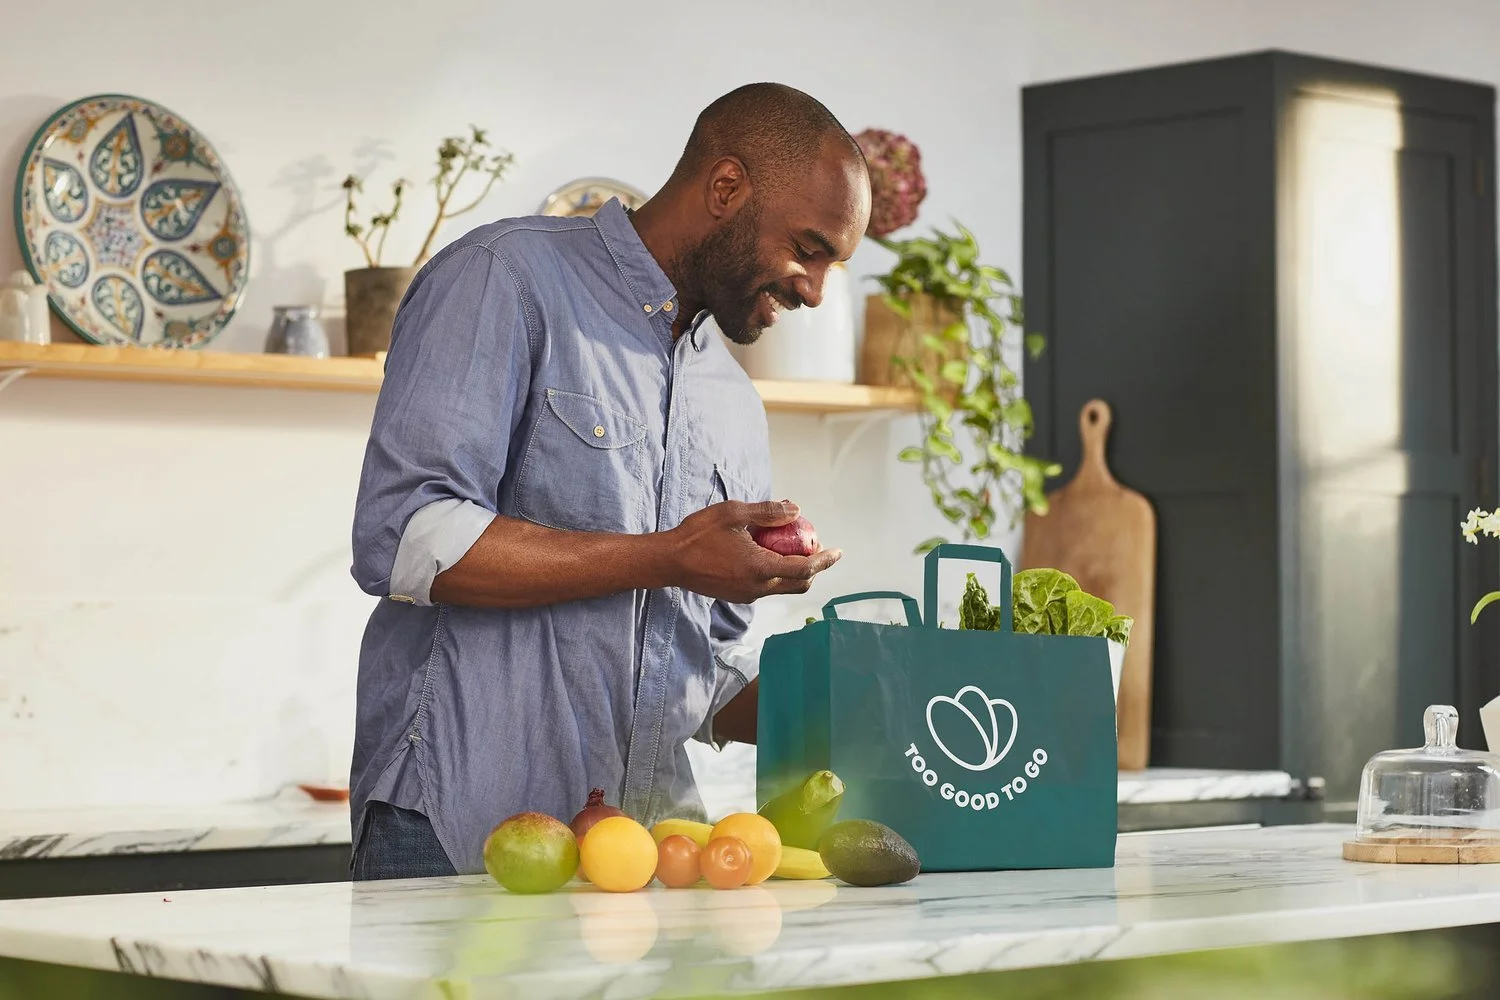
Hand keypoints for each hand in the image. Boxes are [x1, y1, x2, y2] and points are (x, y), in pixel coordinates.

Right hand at [664, 500, 841, 602]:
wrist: (669, 561)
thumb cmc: (698, 535)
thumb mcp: (734, 513)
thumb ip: (767, 512)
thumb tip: (796, 510)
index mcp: (761, 568)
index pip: (805, 569)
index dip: (825, 560)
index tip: (838, 551)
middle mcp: (758, 587)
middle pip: (799, 584)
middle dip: (813, 567)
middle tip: (814, 545)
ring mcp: (747, 595)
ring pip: (783, 587)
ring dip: (794, 570)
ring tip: (789, 545)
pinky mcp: (738, 595)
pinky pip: (767, 586)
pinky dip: (776, 572)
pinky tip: (766, 553)